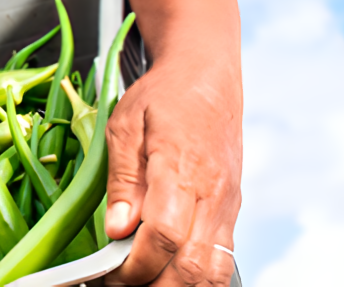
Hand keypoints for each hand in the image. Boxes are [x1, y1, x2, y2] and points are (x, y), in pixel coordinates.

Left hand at [103, 55, 241, 285]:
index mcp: (181, 167)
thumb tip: (115, 228)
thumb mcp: (125, 125)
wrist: (207, 78)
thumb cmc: (164, 96)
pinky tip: (171, 275)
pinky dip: (199, 278)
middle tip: (119, 283)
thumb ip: (122, 180)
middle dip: (155, 284)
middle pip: (193, 265)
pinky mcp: (232, 211)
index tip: (110, 273)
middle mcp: (213, 193)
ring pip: (214, 271)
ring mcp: (227, 206)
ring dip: (179, 286)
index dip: (137, 264)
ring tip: (144, 281)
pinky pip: (223, 259)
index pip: (165, 235)